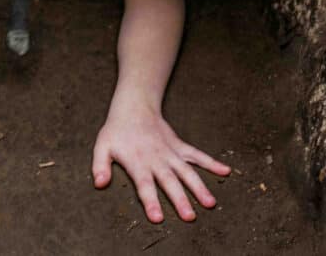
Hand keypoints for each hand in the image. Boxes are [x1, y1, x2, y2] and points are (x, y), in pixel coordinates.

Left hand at [92, 102, 230, 222]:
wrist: (134, 107)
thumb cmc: (117, 131)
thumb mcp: (102, 147)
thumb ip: (100, 166)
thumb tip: (99, 184)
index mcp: (138, 162)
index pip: (144, 185)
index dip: (151, 201)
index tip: (158, 218)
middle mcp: (157, 159)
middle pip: (170, 182)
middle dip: (180, 200)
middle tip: (189, 217)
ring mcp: (171, 153)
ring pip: (187, 171)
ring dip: (199, 187)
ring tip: (210, 203)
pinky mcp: (179, 146)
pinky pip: (197, 155)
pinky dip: (212, 162)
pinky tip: (225, 171)